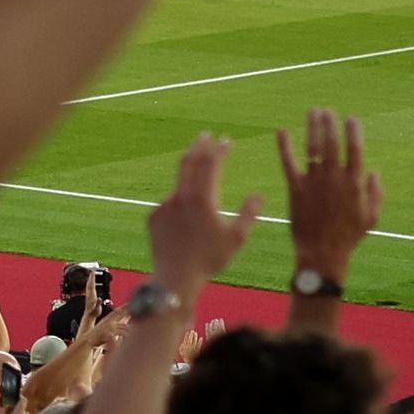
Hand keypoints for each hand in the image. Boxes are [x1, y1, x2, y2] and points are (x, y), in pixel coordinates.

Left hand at [139, 130, 253, 300]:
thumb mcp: (236, 238)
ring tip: (198, 175)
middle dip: (199, 146)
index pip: (211, 164)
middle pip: (189, 162)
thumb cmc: (210, 259)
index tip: (227, 140)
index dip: (220, 149)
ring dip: (189, 174)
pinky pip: (169, 203)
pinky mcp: (154, 216)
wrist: (175, 278)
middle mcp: (181, 197)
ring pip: (178, 183)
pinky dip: (180, 201)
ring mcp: (164, 205)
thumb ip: (249, 213)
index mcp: (202, 199)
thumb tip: (259, 195)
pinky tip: (186, 214)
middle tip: (205, 135)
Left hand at [276, 107, 379, 282]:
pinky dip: (284, 146)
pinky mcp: (295, 189)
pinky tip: (281, 130)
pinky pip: (289, 163)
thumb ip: (376, 194)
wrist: (322, 254)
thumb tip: (374, 172)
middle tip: (327, 110)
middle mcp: (334, 179)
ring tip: (312, 111)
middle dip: (330, 124)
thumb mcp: (371, 218)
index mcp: (354, 183)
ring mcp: (314, 183)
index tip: (350, 118)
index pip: (355, 150)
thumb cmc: (348, 238)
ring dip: (312, 128)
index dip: (353, 131)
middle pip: (333, 144)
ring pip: (313, 149)